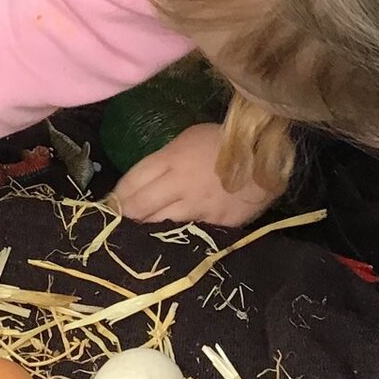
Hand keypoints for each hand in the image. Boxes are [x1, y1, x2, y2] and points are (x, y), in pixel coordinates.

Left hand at [111, 123, 281, 226]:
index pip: (132, 182)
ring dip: (145, 228)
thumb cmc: (224, 141)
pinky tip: (168, 239)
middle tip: (118, 220)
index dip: (117, 196)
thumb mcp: (188, 139)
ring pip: (159, 224)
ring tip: (136, 232)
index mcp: (171, 158)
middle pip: (139, 207)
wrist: (268, 156)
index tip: (110, 204)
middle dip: (125, 215)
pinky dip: (175, 234)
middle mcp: (180, 184)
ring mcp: (198, 207)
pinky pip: (187, 231)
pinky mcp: (216, 223)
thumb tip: (146, 180)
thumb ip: (165, 160)